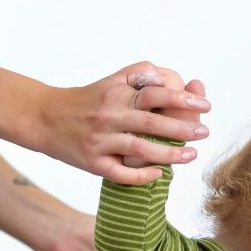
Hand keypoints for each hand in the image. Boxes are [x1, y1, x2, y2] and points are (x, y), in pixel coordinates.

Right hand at [36, 62, 210, 183]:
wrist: (45, 118)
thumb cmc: (87, 100)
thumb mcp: (111, 80)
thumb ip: (140, 74)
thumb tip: (168, 77)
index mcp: (116, 94)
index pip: (155, 93)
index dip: (182, 99)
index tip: (205, 106)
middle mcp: (109, 116)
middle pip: (152, 122)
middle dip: (183, 128)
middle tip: (204, 132)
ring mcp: (100, 141)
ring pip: (141, 149)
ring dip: (170, 154)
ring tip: (192, 155)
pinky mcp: (93, 163)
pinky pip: (122, 174)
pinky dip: (143, 175)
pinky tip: (159, 174)